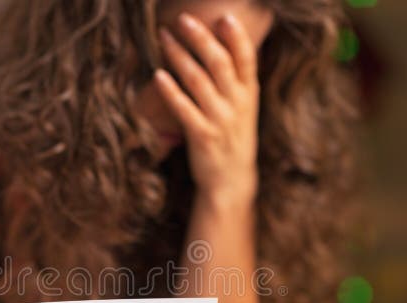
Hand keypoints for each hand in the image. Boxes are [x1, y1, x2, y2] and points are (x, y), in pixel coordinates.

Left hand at [155, 12, 259, 201]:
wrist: (231, 181)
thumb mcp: (244, 107)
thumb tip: (221, 43)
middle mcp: (237, 105)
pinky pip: (184, 109)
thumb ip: (236, 79)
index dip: (236, 36)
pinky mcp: (202, 136)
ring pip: (198, 81)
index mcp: (249, 94)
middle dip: (200, 38)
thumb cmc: (233, 138)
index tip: (223, 16)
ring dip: (179, 56)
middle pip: (219, 63)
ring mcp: (220, 121)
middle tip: (183, 18)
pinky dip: (170, 91)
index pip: (246, 59)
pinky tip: (158, 75)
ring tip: (163, 37)